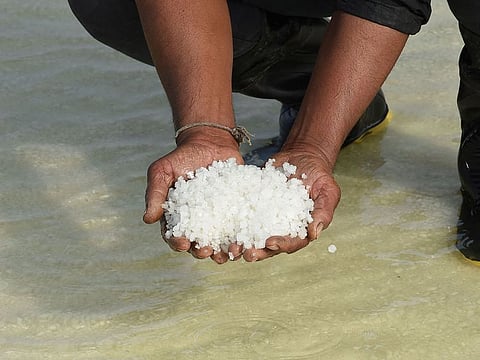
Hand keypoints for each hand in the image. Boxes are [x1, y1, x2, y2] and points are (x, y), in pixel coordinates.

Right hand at [143, 127, 243, 263]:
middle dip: (201, 252)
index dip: (177, 243)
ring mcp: (219, 218)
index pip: (175, 236)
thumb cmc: (182, 157)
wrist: (210, 143)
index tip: (182, 243)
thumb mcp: (162, 170)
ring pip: (220, 242)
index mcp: (178, 217)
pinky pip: (240, 228)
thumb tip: (147, 219)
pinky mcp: (237, 211)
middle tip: (206, 251)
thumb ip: (154, 193)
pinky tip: (245, 242)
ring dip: (223, 252)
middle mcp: (199, 222)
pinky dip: (242, 238)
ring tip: (227, 254)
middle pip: (198, 245)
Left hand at [242, 148, 340, 261]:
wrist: (302, 157)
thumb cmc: (319, 175)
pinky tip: (224, 223)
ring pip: (253, 235)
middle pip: (269, 245)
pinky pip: (243, 216)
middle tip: (246, 253)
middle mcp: (282, 228)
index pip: (292, 242)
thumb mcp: (328, 191)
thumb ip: (323, 212)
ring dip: (243, 243)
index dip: (281, 244)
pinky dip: (234, 222)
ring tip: (232, 246)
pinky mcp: (254, 206)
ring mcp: (266, 218)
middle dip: (258, 251)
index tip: (270, 242)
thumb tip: (314, 233)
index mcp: (301, 229)